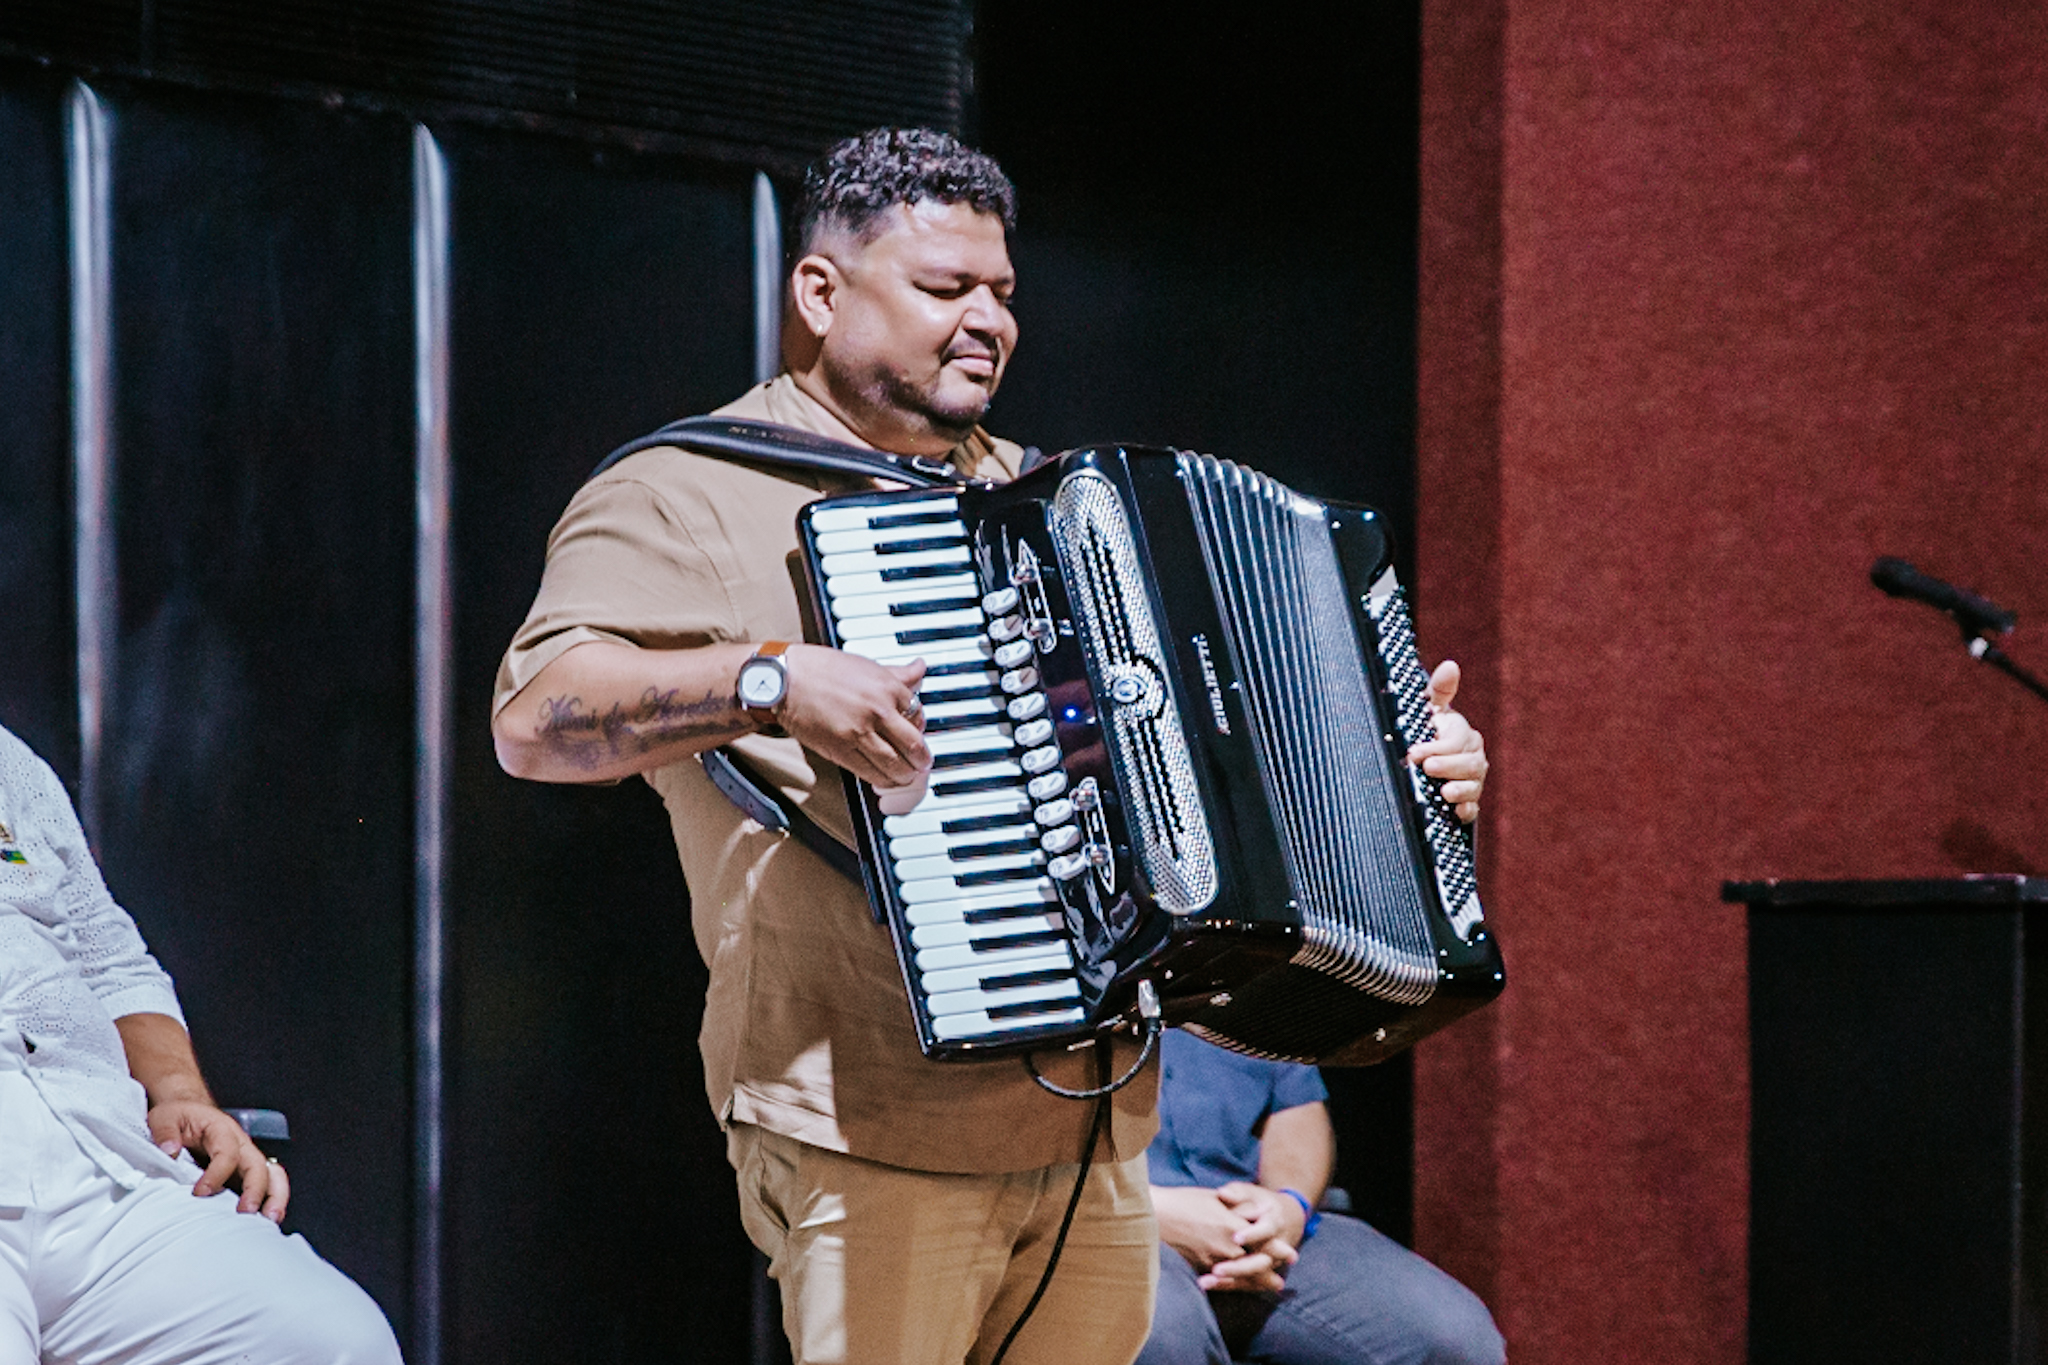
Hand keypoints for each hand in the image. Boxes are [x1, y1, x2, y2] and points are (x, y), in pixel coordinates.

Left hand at [147, 1100, 287, 1220]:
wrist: (189, 1114)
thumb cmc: (179, 1118)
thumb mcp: (164, 1117)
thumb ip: (165, 1132)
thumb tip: (170, 1151)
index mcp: (222, 1129)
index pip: (227, 1152)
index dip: (216, 1174)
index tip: (199, 1192)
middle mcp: (241, 1145)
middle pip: (259, 1166)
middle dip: (256, 1190)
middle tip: (246, 1212)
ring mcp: (246, 1160)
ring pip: (273, 1176)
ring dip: (274, 1198)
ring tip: (269, 1221)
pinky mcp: (244, 1175)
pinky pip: (267, 1187)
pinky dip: (269, 1204)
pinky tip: (262, 1224)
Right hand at [777, 646, 931, 788]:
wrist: (784, 679)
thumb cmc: (821, 669)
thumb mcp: (866, 665)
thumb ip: (897, 673)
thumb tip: (920, 667)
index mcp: (887, 687)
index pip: (919, 715)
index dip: (921, 729)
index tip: (918, 735)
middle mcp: (878, 710)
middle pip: (914, 745)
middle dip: (922, 759)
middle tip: (922, 763)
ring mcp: (860, 732)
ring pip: (895, 764)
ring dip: (906, 775)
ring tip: (906, 776)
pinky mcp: (841, 750)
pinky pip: (870, 773)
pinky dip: (882, 780)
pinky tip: (885, 779)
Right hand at [1151, 1185, 1296, 1292]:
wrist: (1155, 1214)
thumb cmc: (1183, 1201)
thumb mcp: (1213, 1199)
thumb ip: (1234, 1207)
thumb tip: (1252, 1212)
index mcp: (1232, 1223)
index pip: (1263, 1238)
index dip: (1278, 1247)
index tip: (1290, 1252)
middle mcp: (1227, 1244)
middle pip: (1258, 1260)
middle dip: (1275, 1265)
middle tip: (1289, 1268)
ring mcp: (1214, 1259)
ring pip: (1244, 1273)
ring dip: (1261, 1279)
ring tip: (1276, 1283)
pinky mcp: (1200, 1267)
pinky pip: (1224, 1279)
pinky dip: (1237, 1283)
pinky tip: (1244, 1285)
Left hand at [1201, 1183, 1302, 1291]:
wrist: (1282, 1218)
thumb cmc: (1258, 1201)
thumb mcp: (1251, 1193)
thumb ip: (1237, 1193)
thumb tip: (1223, 1193)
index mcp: (1274, 1223)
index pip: (1266, 1231)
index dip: (1252, 1235)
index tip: (1236, 1239)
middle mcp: (1275, 1248)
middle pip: (1260, 1262)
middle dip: (1238, 1267)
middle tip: (1215, 1270)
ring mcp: (1269, 1264)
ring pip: (1252, 1277)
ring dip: (1229, 1281)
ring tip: (1204, 1281)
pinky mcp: (1259, 1274)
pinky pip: (1245, 1284)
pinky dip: (1225, 1285)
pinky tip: (1206, 1285)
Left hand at [1407, 659, 1487, 822]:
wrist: (1425, 761)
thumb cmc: (1427, 729)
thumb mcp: (1429, 709)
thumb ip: (1439, 690)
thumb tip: (1450, 665)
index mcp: (1464, 734)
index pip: (1458, 740)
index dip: (1439, 746)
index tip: (1415, 752)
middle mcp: (1473, 757)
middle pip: (1471, 764)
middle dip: (1449, 766)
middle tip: (1427, 768)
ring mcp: (1473, 781)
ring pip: (1475, 785)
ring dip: (1461, 790)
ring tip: (1444, 792)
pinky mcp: (1468, 802)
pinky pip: (1473, 809)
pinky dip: (1466, 811)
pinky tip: (1456, 813)